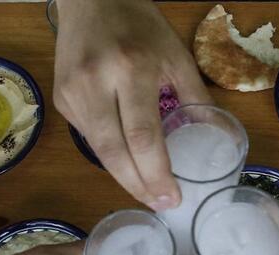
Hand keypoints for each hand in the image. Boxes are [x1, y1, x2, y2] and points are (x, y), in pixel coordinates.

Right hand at [53, 0, 211, 209]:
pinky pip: (88, 138)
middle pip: (114, 153)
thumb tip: (216, 139)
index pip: (142, 136)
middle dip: (139, 187)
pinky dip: (110, 156)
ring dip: (124, 177)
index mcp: (130, 68)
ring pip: (98, 151)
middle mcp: (95, 83)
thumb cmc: (138, 24)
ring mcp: (72, 93)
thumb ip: (195, 97)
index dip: (156, 174)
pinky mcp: (61, 100)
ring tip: (147, 192)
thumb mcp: (175, 54)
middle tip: (160, 206)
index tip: (173, 198)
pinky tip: (127, 163)